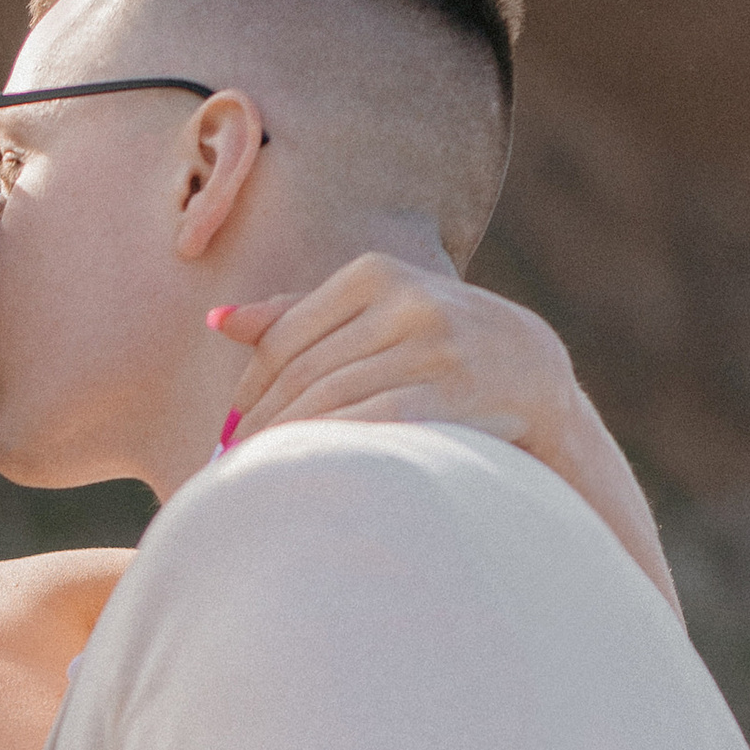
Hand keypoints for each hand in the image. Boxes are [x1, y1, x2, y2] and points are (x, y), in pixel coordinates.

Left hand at [213, 258, 574, 456]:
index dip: (249, 389)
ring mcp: (430, 344)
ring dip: (286, 442)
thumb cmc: (436, 342)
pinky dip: (329, 449)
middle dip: (261, 423)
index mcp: (375, 272)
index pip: (286, 337)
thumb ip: (301, 314)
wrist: (530, 370)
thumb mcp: (377, 309)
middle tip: (234, 464)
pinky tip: (310, 473)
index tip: (230, 428)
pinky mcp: (449, 389)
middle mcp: (403, 300)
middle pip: (302, 371)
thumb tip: (219, 322)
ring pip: (329, 399)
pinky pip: (367, 423)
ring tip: (260, 476)